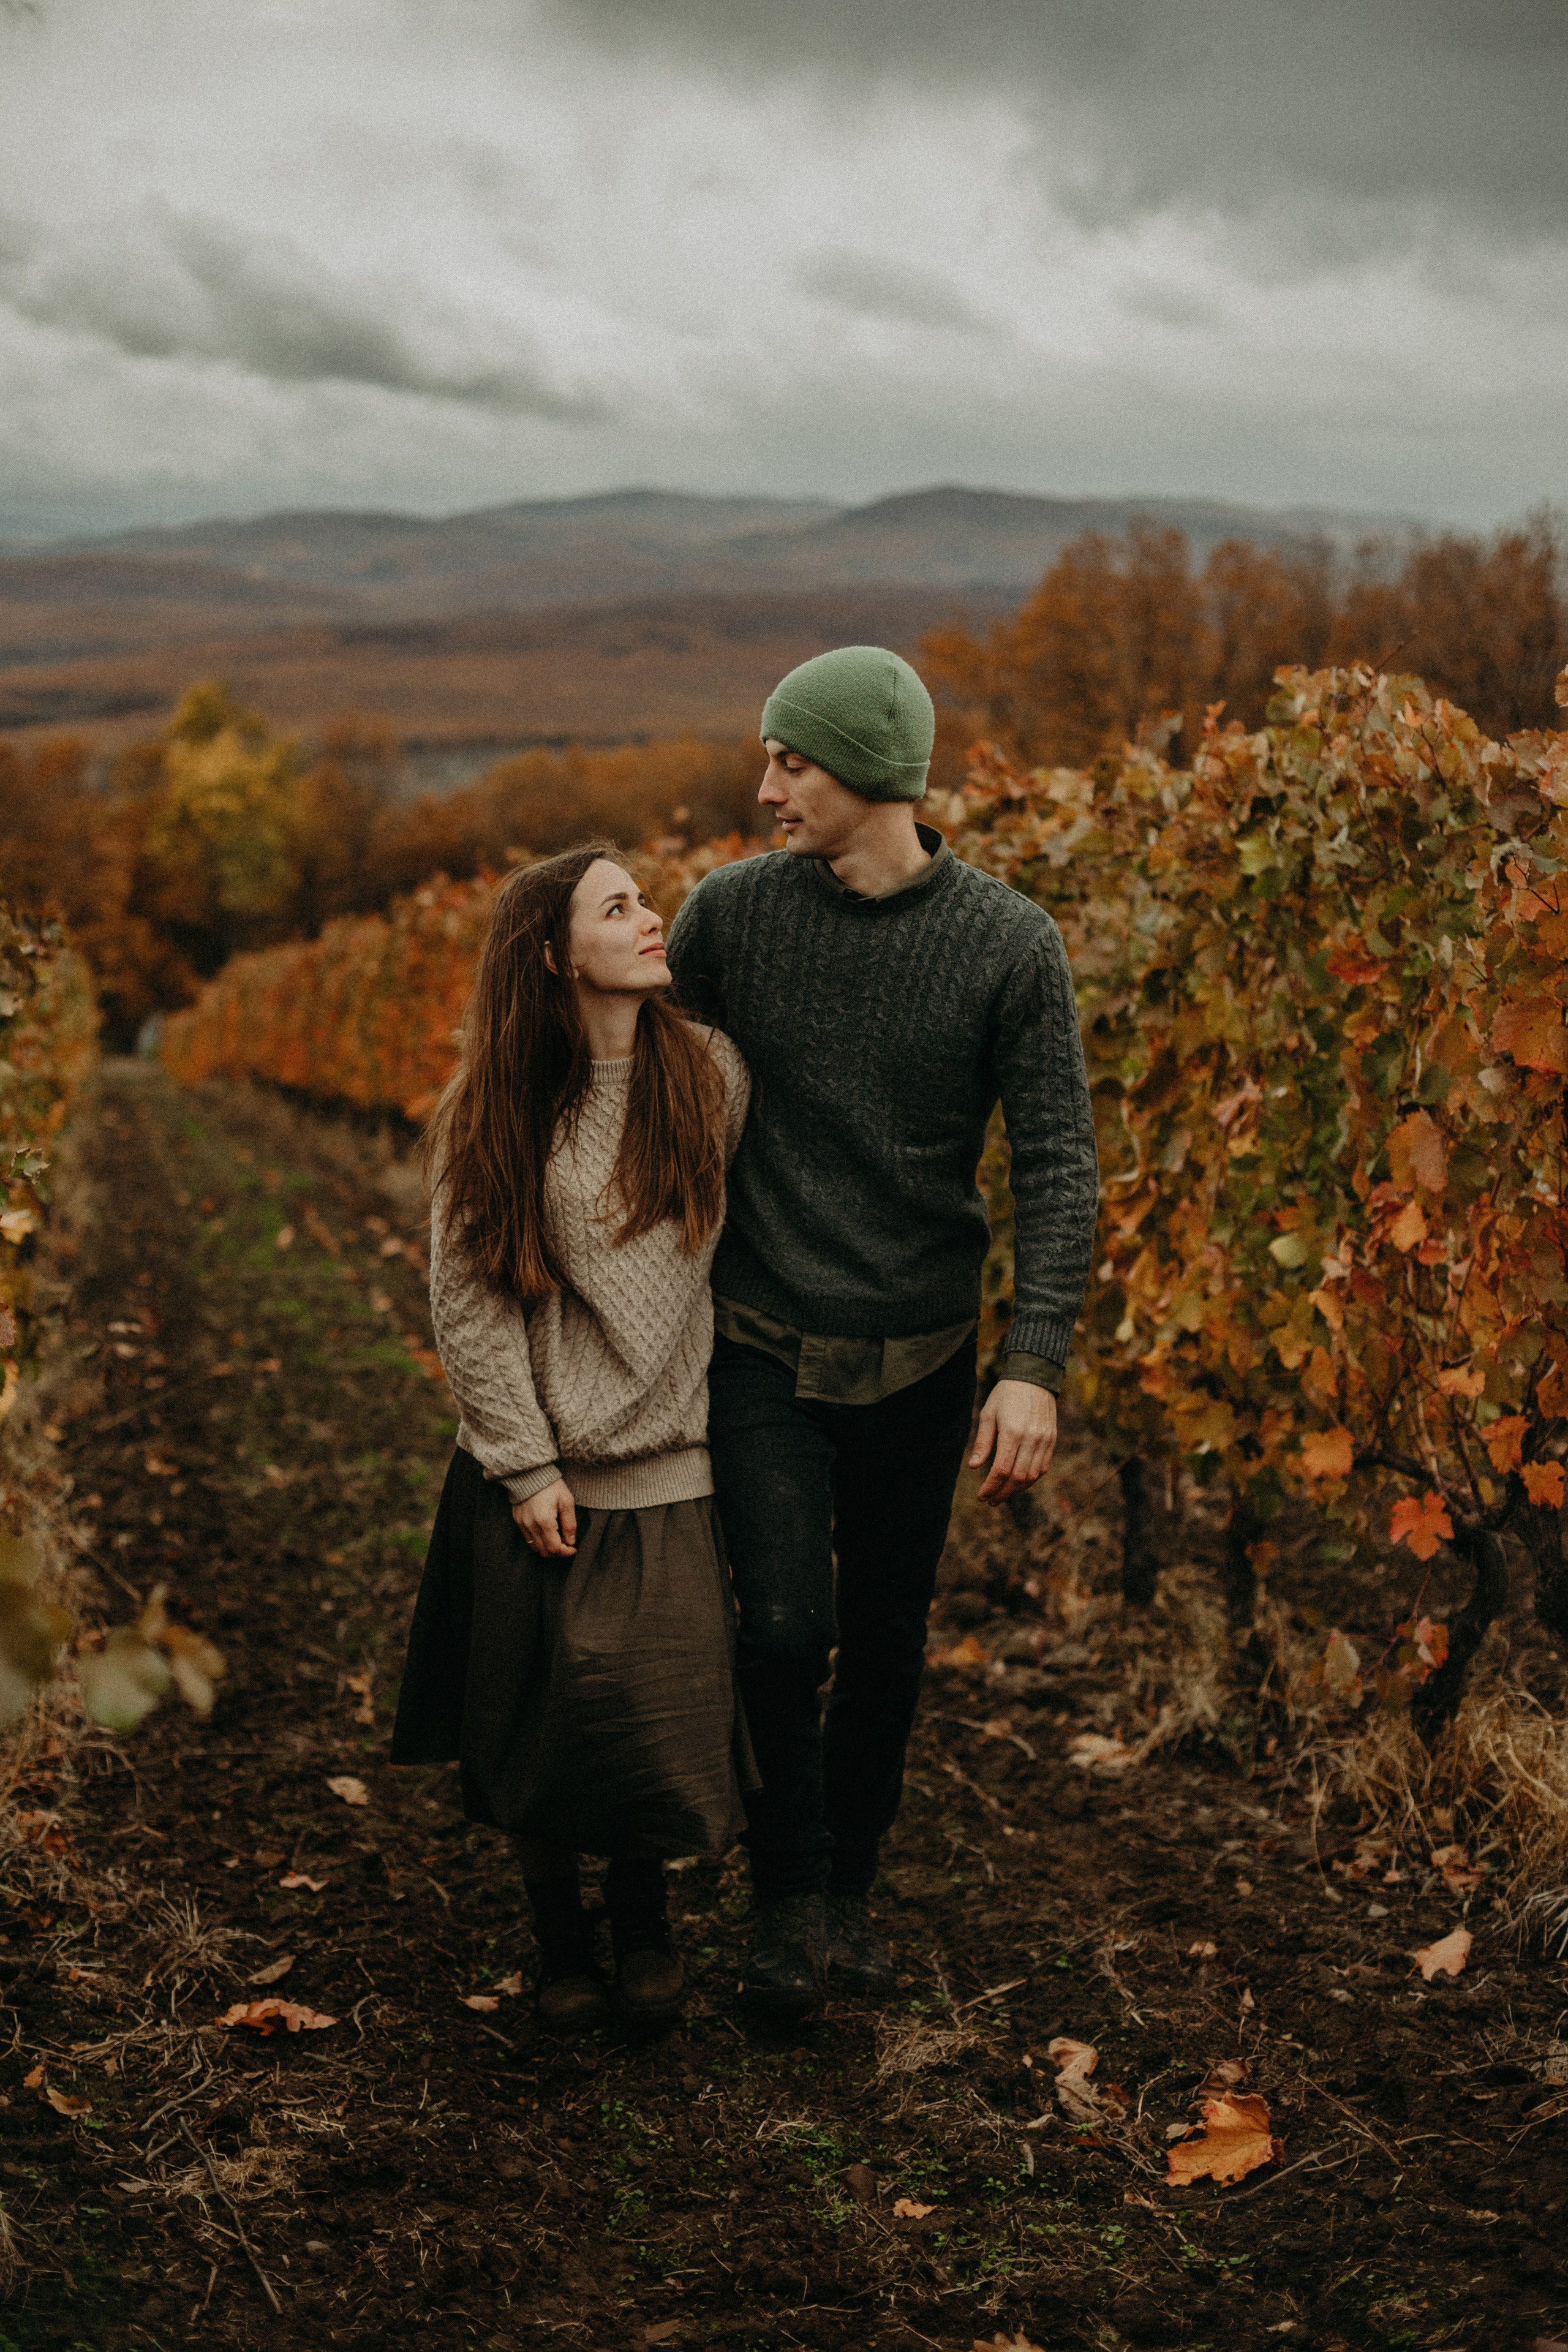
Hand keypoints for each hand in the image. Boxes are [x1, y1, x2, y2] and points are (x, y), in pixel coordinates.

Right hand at [512, 1478, 576, 1555]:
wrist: (529, 1473)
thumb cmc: (550, 1485)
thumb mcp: (566, 1501)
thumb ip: (570, 1523)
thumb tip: (571, 1541)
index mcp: (544, 1521)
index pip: (555, 1548)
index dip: (566, 1552)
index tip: (574, 1548)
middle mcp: (531, 1526)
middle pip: (544, 1552)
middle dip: (558, 1553)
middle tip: (567, 1546)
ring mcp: (522, 1524)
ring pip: (535, 1548)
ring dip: (548, 1549)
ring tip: (558, 1541)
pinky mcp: (518, 1521)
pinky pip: (528, 1539)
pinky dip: (539, 1542)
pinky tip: (547, 1534)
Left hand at [970, 1380, 1057, 1503]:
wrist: (1034, 1377)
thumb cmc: (1006, 1395)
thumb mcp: (988, 1414)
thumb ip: (983, 1442)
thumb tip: (973, 1467)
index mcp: (1013, 1432)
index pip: (1002, 1470)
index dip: (991, 1487)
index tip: (981, 1496)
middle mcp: (1032, 1439)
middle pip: (1018, 1478)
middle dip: (1003, 1493)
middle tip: (990, 1501)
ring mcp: (1044, 1440)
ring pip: (1032, 1476)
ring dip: (1016, 1490)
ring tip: (1002, 1494)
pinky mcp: (1052, 1440)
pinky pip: (1042, 1467)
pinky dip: (1030, 1479)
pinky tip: (1018, 1482)